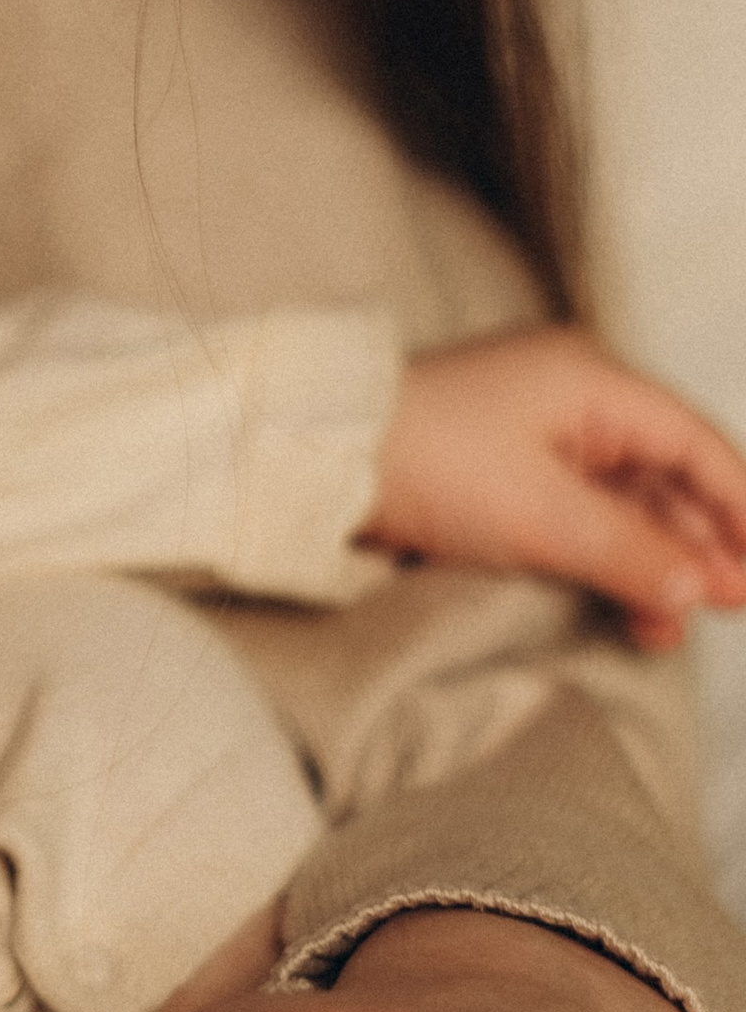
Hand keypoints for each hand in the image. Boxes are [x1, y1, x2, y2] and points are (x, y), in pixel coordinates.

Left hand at [369, 328, 745, 649]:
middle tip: (727, 610)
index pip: (696, 443)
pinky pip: (576, 516)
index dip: (741, 507)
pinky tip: (624, 608)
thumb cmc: (423, 463)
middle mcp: (571, 399)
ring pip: (623, 504)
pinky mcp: (500, 475)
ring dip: (651, 565)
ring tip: (667, 630)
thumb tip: (697, 589)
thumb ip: (629, 551)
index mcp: (590, 381)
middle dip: (697, 546)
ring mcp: (535, 436)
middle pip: (665, 476)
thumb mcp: (540, 516)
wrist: (309, 461)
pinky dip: (604, 560)